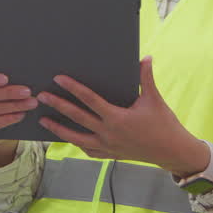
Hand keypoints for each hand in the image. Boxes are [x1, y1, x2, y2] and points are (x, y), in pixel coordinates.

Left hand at [37, 56, 208, 176]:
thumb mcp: (154, 99)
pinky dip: (75, 142)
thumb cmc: (164, 124)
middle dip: (57, 106)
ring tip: (43, 120)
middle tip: (41, 97)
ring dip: (58, 129)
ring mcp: (107, 147)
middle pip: (77, 118)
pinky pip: (87, 149)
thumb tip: (145, 57)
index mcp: (117, 118)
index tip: (58, 79)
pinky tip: (67, 136)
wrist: (172, 151)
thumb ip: (146, 78)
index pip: (89, 100)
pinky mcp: (109, 155)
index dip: (73, 88)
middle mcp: (108, 134)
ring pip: (75, 138)